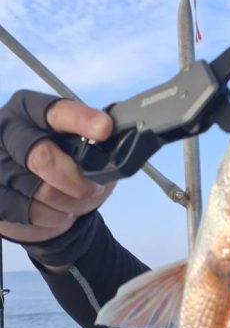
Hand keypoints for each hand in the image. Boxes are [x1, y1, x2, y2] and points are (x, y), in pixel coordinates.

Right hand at [0, 90, 114, 246]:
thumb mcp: (85, 150)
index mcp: (29, 110)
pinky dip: (55, 218)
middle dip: (75, 180)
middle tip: (92, 189)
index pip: (54, 112)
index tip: (105, 129)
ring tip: (74, 201)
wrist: (42, 206)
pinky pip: (32, 213)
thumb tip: (121, 144)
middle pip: (42, 157)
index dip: (80, 120)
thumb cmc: (67, 168)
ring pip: (41, 192)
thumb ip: (97, 143)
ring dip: (70, 204)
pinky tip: (58, 212)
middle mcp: (6, 132)